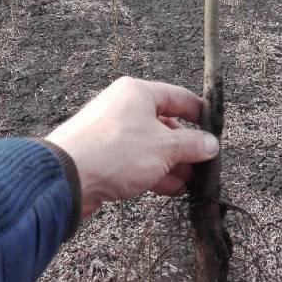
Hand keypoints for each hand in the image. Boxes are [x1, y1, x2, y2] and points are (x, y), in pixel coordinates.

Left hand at [46, 76, 218, 217]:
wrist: (66, 177)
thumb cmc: (116, 152)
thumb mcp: (165, 147)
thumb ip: (192, 144)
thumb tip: (211, 145)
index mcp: (137, 93)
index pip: (178, 97)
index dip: (200, 115)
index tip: (214, 132)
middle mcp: (123, 107)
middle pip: (164, 124)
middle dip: (185, 147)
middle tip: (203, 165)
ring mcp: (111, 132)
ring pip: (150, 145)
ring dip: (172, 164)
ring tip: (190, 183)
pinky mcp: (102, 155)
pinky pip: (135, 160)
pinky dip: (153, 172)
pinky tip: (170, 189)